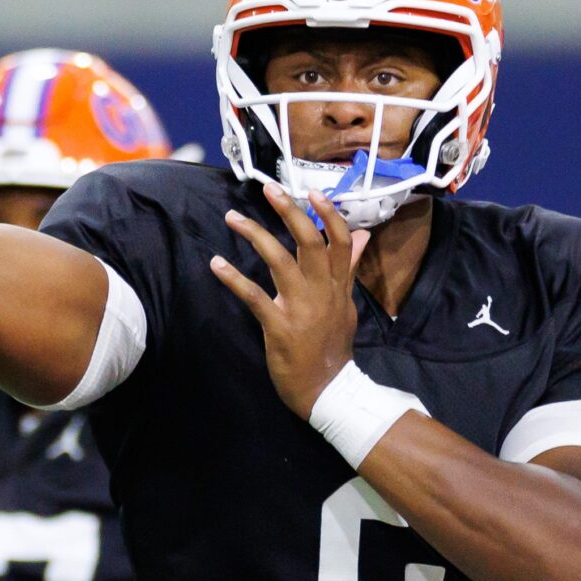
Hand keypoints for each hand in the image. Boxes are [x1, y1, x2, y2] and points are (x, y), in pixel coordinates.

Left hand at [209, 183, 367, 418]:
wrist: (328, 391)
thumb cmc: (332, 348)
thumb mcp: (348, 306)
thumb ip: (350, 269)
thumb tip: (364, 236)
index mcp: (339, 286)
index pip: (340, 241)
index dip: (328, 214)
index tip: (313, 190)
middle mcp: (323, 292)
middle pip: (311, 242)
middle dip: (290, 212)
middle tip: (269, 189)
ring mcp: (302, 309)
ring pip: (281, 262)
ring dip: (255, 235)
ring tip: (232, 218)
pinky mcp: (280, 328)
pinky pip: (255, 297)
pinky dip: (234, 279)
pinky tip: (217, 264)